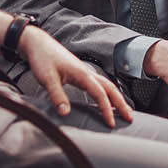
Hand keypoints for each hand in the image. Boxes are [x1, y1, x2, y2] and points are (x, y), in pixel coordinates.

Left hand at [18, 25, 133, 127]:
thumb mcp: (47, 78)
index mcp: (82, 74)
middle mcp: (87, 72)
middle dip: (121, 103)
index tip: (110, 123)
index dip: (106, 109)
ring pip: (106, 85)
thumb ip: (57, 95)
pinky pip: (98, 84)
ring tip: (122, 111)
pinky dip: (106, 93)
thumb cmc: (42, 58)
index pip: (100, 94)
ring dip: (116, 98)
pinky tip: (105, 100)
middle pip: (110, 88)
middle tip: (129, 118)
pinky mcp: (80, 73)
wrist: (37, 43)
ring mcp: (84, 72)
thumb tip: (65, 113)